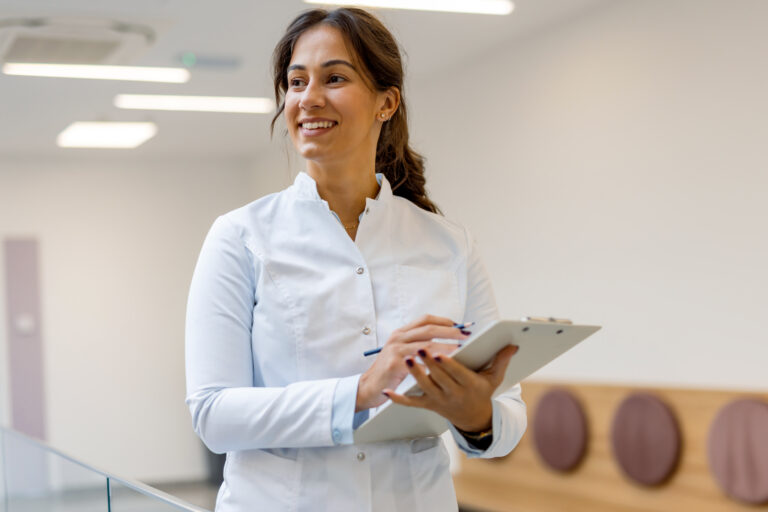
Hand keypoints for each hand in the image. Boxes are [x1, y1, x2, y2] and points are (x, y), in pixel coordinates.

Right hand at [356, 315, 469, 410]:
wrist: (368, 387)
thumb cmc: (390, 370)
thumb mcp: (403, 352)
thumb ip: (419, 344)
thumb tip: (447, 341)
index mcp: (402, 333)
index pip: (427, 320)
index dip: (446, 321)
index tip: (463, 326)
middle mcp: (398, 338)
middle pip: (429, 328)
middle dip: (450, 331)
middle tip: (466, 335)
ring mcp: (395, 350)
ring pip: (426, 344)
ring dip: (445, 346)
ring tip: (461, 349)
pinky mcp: (393, 364)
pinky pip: (417, 362)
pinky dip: (432, 363)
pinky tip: (445, 366)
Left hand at [382, 344, 517, 431]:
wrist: (473, 417)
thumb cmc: (482, 391)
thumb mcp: (495, 378)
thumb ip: (502, 360)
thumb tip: (513, 345)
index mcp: (469, 386)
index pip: (457, 375)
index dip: (447, 365)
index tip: (439, 353)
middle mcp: (453, 395)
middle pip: (439, 379)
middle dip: (428, 364)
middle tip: (419, 349)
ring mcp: (439, 401)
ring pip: (424, 388)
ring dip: (414, 374)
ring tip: (407, 359)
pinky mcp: (428, 405)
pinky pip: (411, 404)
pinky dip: (398, 399)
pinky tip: (387, 392)